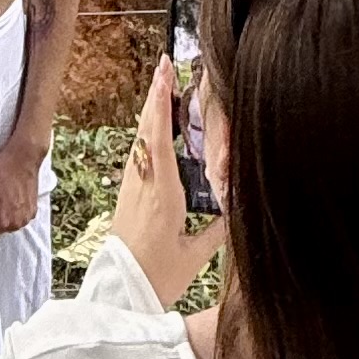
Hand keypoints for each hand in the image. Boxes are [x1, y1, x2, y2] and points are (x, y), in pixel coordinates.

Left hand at [0, 139, 45, 245]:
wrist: (25, 155)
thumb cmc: (4, 169)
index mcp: (2, 220)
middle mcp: (16, 224)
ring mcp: (26, 218)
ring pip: (7, 227)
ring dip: (1, 218)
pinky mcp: (33, 211)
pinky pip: (18, 219)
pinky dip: (12, 213)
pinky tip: (9, 197)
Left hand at [111, 58, 222, 307]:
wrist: (120, 293)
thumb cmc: (158, 276)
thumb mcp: (195, 254)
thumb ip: (219, 229)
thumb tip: (238, 207)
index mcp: (162, 193)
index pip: (160, 138)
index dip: (162, 103)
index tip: (165, 74)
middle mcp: (142, 184)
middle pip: (147, 130)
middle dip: (155, 95)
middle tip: (163, 65)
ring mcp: (131, 188)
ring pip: (140, 140)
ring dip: (150, 112)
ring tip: (161, 87)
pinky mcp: (127, 197)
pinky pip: (138, 156)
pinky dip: (147, 134)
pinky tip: (153, 129)